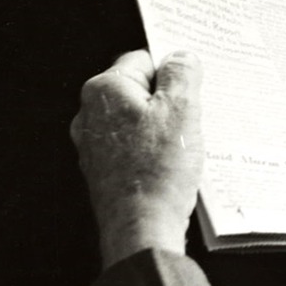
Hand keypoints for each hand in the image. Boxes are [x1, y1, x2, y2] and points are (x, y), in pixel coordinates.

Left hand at [71, 50, 203, 267]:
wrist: (141, 228)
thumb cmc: (158, 169)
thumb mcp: (182, 108)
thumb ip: (181, 73)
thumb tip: (180, 57)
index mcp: (105, 90)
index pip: (143, 59)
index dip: (172, 71)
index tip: (193, 84)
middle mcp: (91, 114)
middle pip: (140, 89)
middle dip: (169, 99)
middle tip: (195, 114)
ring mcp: (94, 144)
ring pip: (138, 119)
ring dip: (164, 126)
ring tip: (186, 142)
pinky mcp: (104, 169)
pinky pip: (135, 145)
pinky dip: (155, 149)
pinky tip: (174, 163)